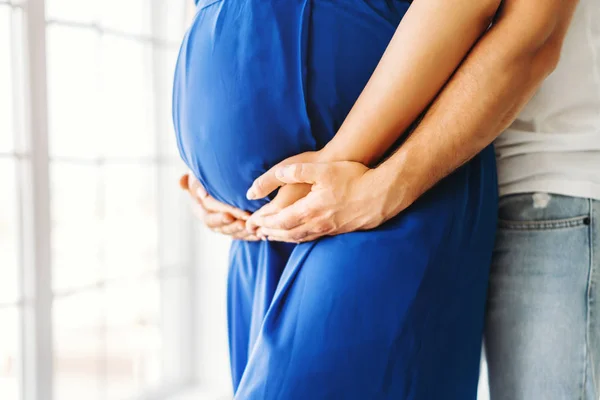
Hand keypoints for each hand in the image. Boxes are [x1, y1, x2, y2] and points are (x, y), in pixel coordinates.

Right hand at [179, 172, 258, 240]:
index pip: (208, 215)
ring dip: (243, 232)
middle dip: (233, 226)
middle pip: (220, 228)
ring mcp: (221, 225)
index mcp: (199, 208)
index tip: (230, 216)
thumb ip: (191, 179)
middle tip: (245, 223)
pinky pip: (240, 235)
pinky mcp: (233, 228)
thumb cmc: (209, 173)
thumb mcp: (199, 174)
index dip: (219, 216)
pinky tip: (260, 234)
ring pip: (231, 233)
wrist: (221, 178)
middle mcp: (209, 218)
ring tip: (254, 229)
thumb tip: (181, 181)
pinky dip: (250, 235)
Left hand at [246, 161, 398, 242]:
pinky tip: (300, 236)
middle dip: (271, 233)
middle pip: (288, 233)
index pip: (281, 221)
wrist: (382, 194)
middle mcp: (318, 223)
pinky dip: (301, 238)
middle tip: (258, 232)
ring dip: (284, 238)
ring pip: (301, 238)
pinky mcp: (340, 230)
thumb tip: (278, 173)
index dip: (266, 222)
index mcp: (310, 209)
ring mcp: (330, 229)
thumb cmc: (355, 178)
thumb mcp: (324, 170)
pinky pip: (314, 237)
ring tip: (273, 237)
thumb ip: (299, 171)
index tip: (254, 222)